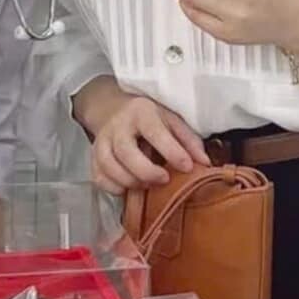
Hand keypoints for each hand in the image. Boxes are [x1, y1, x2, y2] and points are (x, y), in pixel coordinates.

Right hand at [78, 78, 209, 193]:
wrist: (114, 110)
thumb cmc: (149, 119)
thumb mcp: (171, 120)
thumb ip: (189, 140)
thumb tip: (205, 163)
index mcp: (141, 113)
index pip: (155, 132)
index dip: (172, 151)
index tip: (187, 167)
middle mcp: (118, 126)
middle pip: (125, 152)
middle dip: (146, 171)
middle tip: (164, 180)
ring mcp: (102, 142)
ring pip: (109, 166)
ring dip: (130, 181)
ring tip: (148, 185)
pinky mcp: (93, 158)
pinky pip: (99, 178)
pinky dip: (114, 188)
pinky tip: (129, 188)